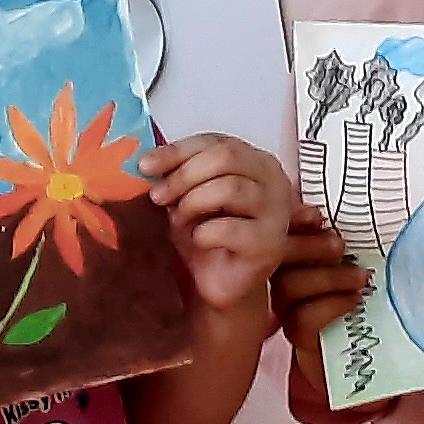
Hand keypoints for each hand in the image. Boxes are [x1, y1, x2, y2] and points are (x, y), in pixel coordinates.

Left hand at [140, 136, 288, 315]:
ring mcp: (277, 212)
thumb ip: (177, 172)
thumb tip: (147, 161)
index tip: (146, 166)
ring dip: (192, 204)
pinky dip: (202, 234)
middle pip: (226, 157)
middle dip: (183, 176)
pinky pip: (228, 228)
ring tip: (180, 222)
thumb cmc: (209, 235)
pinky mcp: (270, 244)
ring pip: (229, 188)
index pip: (216, 142)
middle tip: (159, 197)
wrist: (221, 282)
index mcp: (255, 162)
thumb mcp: (187, 195)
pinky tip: (199, 241)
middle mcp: (274, 181)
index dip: (178, 151)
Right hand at [271, 203, 370, 347]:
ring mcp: (287, 310)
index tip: (317, 216)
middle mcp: (284, 281)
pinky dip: (332, 305)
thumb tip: (366, 219)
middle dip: (311, 246)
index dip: (295, 222)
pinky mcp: (299, 336)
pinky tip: (355, 301)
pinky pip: (305, 317)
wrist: (361, 349)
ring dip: (329, 277)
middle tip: (341, 246)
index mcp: (296, 259)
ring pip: (290, 286)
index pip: (286, 234)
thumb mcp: (359, 268)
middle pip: (281, 258)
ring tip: (361, 278)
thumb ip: (349, 248)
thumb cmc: (362, 299)